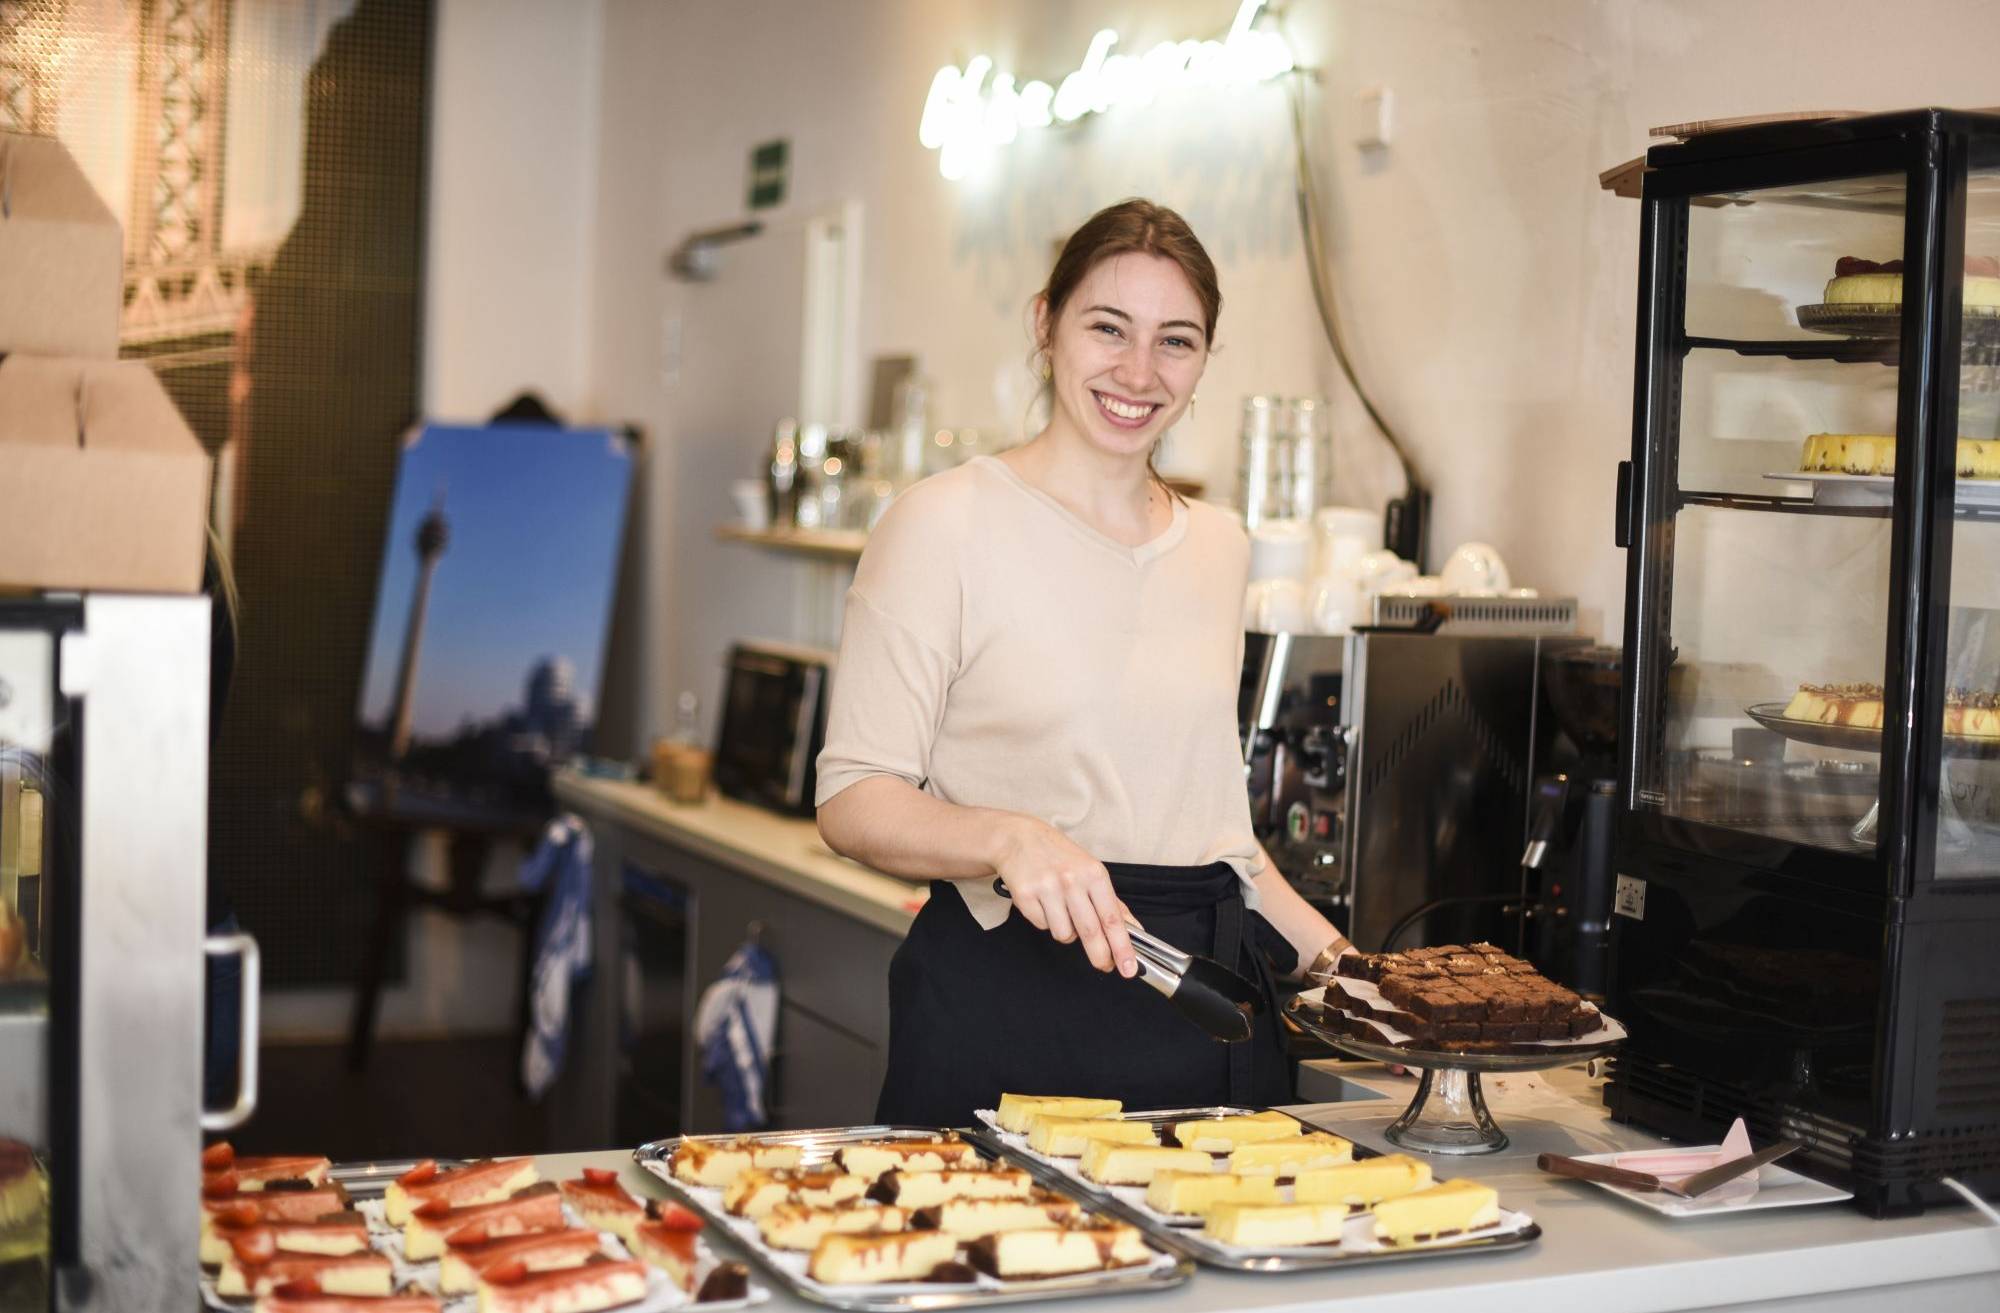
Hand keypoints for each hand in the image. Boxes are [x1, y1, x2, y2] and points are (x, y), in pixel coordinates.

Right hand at [991, 817, 1137, 976]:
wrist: (1018, 838)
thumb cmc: (1059, 855)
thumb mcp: (1091, 871)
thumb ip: (1112, 902)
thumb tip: (1133, 929)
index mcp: (1093, 874)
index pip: (1112, 918)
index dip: (1122, 947)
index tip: (1129, 967)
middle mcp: (1071, 880)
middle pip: (1090, 932)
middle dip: (1100, 956)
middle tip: (1104, 965)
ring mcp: (1047, 889)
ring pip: (1064, 934)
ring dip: (1066, 931)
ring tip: (1062, 910)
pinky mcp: (1025, 896)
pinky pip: (1042, 926)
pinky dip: (1046, 921)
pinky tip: (1043, 903)